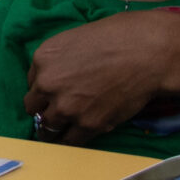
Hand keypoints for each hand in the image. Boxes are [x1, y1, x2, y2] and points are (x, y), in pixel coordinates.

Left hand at [22, 10, 179, 144]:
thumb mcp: (76, 39)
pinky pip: (69, 141)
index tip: (54, 94)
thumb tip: (57, 77)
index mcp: (43, 58)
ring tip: (62, 131)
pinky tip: (76, 136)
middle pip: (33, 108)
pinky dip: (71, 140)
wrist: (147, 53)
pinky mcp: (87, 125)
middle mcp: (48, 84)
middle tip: (56, 113)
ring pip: (47, 128)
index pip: (32, 83)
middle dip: (44, 110)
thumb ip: (60, 60)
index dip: (44, 90)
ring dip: (54, 129)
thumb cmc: (118, 37)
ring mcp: (66, 107)